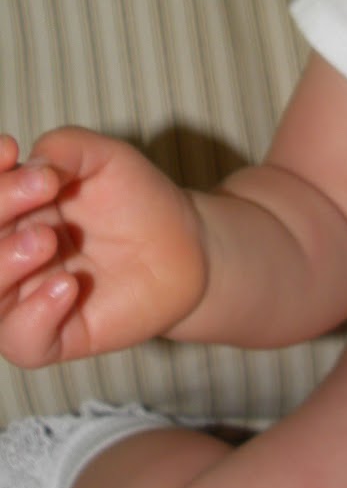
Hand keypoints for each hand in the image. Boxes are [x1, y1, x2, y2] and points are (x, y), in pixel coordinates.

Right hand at [0, 128, 206, 366]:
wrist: (187, 244)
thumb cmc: (138, 200)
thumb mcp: (106, 158)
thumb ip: (66, 148)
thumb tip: (31, 163)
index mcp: (10, 213)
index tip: (11, 151)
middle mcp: (7, 256)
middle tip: (42, 188)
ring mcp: (26, 299)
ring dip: (3, 263)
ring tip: (47, 240)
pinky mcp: (56, 336)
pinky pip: (21, 339)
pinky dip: (34, 315)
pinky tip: (67, 285)